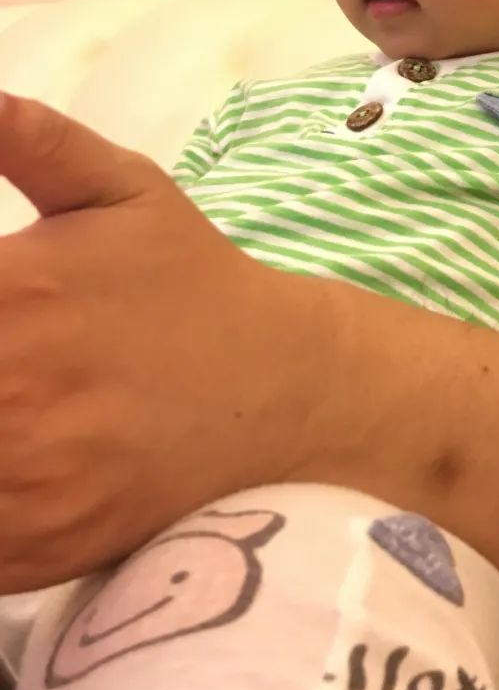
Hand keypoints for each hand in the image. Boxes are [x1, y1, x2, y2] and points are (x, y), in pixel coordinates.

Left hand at [0, 94, 340, 590]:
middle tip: (1, 350)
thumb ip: (29, 138)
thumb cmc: (186, 280)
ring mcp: (20, 485)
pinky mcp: (32, 551)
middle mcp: (9, 393)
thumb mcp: (121, 189)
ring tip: (12, 389)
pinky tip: (14, 450)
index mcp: (11, 293)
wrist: (280, 388)